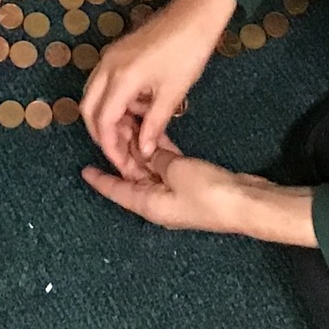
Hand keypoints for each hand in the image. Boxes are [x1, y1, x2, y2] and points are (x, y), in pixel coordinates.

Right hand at [81, 0, 236, 179]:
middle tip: (124, 152)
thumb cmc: (188, 51)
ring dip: (109, 117)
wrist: (196, 12)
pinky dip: (116, 101)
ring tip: (136, 132)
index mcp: (120, 78)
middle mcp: (107, 67)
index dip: (110, 147)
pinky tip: (141, 109)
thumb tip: (143, 150)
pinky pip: (106, 83)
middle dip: (103, 134)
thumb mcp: (173, 93)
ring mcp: (110, 57)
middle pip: (89, 109)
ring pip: (95, 95)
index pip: (102, 122)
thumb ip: (154, 124)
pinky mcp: (118, 52)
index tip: (124, 164)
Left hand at [82, 145, 318, 245]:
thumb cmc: (207, 192)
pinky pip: (169, 165)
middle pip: (134, 177)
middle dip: (123, 154)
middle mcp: (159, 201)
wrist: (245, 203)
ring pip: (152, 168)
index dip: (100, 180)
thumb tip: (147, 150)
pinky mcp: (192, 183)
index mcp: (149, 204)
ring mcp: (176, 193)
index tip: (83, 170)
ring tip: (129, 124)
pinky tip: (156, 132)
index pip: (117, 191)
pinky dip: (162, 150)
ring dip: (142, 149)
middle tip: (111, 128)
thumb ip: (157, 157)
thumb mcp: (176, 170)